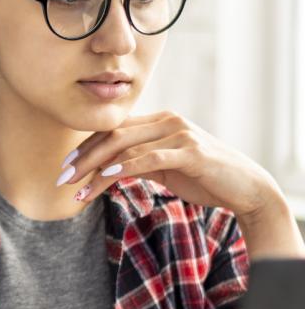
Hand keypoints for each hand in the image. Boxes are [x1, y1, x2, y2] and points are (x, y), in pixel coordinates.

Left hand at [60, 110, 278, 218]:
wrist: (246, 188)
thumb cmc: (204, 178)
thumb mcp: (165, 169)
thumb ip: (139, 163)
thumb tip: (108, 170)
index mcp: (159, 121)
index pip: (113, 129)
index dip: (86, 147)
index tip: (65, 167)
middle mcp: (167, 121)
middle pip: (114, 134)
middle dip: (84, 157)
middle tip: (62, 178)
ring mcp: (179, 134)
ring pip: (126, 146)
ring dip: (97, 169)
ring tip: (77, 187)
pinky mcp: (190, 152)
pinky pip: (150, 158)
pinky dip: (125, 166)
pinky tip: (105, 176)